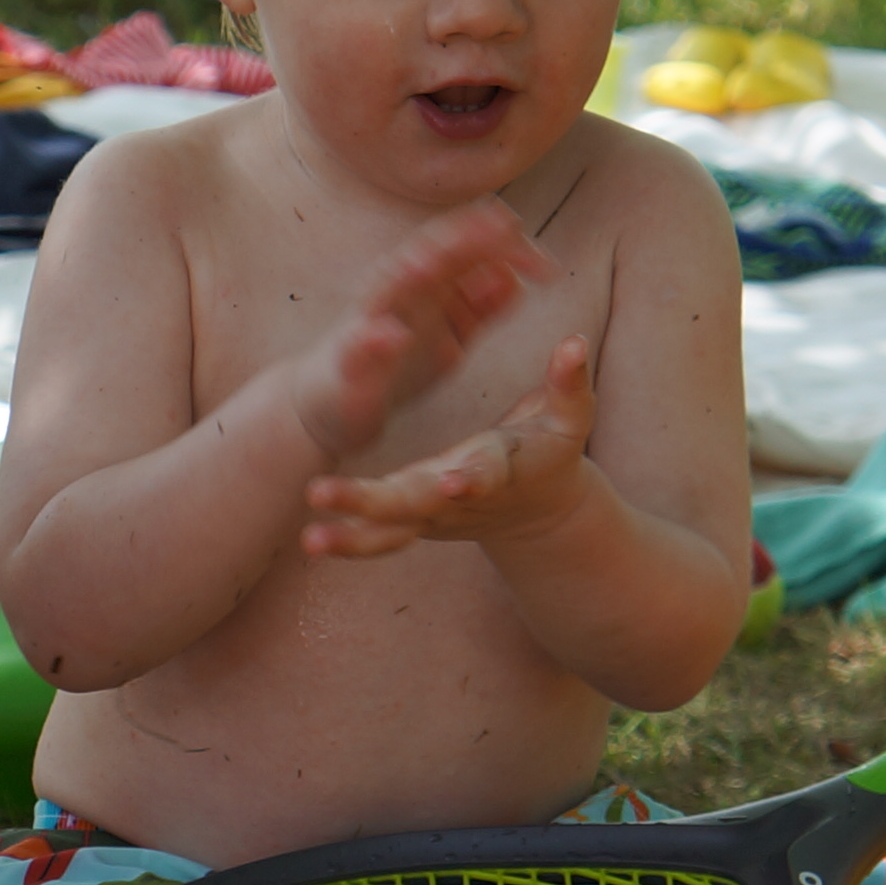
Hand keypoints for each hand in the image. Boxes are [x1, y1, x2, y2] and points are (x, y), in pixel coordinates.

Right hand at [281, 207, 557, 467]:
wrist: (337, 405)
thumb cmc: (398, 364)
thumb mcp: (452, 335)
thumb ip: (483, 307)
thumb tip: (516, 276)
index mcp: (425, 283)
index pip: (466, 247)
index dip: (506, 247)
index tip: (547, 268)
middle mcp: (396, 291)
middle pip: (430, 250)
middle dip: (466, 238)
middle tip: (503, 229)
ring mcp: (368, 321)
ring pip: (388, 286)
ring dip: (410, 270)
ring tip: (434, 263)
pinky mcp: (348, 361)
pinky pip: (357, 345)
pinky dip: (373, 338)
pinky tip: (390, 335)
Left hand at [303, 335, 600, 559]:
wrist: (540, 514)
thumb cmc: (552, 454)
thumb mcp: (570, 420)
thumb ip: (570, 385)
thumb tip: (574, 344)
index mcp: (498, 469)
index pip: (486, 473)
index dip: (475, 478)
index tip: (457, 481)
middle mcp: (460, 497)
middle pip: (417, 504)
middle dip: (374, 503)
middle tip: (326, 493)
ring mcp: (434, 514)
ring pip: (391, 531)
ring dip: (352, 537)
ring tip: (311, 537)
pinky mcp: (416, 522)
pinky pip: (379, 537)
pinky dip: (348, 540)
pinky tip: (311, 537)